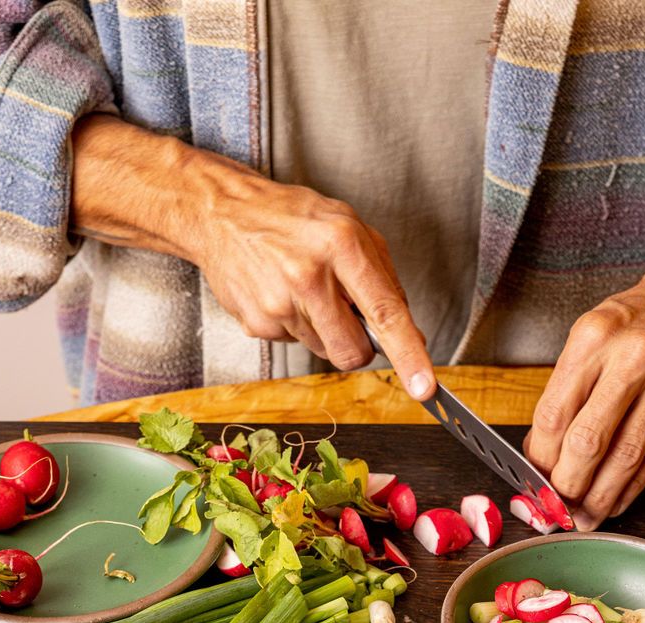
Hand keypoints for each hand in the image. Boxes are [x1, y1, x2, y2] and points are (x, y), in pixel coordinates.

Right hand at [190, 162, 434, 396]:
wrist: (219, 213)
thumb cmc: (290, 218)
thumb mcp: (348, 226)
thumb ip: (384, 277)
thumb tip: (412, 333)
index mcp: (341, 244)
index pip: (385, 311)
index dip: (409, 354)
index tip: (425, 387)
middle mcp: (309, 276)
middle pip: (353, 352)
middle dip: (358, 346)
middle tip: (344, 314)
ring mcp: (279, 304)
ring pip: (325, 350)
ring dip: (323, 330)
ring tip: (303, 289)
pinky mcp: (258, 324)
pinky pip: (295, 344)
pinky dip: (295, 325)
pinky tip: (280, 293)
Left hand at [525, 174, 644, 527]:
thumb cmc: (639, 319)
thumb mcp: (593, 335)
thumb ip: (566, 389)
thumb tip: (540, 452)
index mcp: (593, 336)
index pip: (554, 413)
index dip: (540, 458)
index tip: (533, 481)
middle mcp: (632, 355)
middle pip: (588, 440)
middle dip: (568, 486)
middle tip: (558, 509)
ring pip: (626, 455)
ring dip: (601, 496)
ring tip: (585, 518)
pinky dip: (633, 486)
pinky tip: (617, 501)